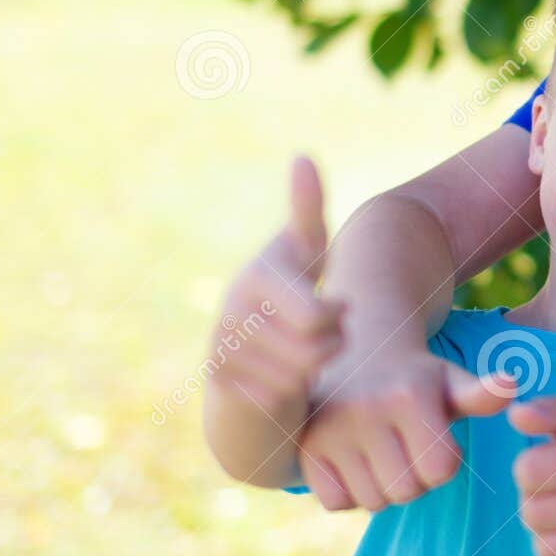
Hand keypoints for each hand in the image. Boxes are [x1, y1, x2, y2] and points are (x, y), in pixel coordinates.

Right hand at [209, 156, 346, 419]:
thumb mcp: (304, 252)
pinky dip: (288, 393)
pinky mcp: (217, 381)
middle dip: (331, 346)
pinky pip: (277, 399)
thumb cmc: (289, 293)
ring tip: (302, 352)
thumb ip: (307, 209)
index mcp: (258, 275)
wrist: (251, 347)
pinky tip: (281, 377)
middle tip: (321, 335)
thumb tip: (303, 156)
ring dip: (312, 369)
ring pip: (298, 376)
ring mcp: (219, 345)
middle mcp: (231, 309)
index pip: (317, 318)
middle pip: (315, 349)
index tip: (338, 308)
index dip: (338, 319)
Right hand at [299, 357, 511, 511]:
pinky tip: (352, 462)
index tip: (432, 438)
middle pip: (407, 491)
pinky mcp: (305, 448)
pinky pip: (336, 502)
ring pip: (373, 502)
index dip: (443, 463)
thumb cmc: (415, 380)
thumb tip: (511, 385)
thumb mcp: (450, 381)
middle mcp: (367, 409)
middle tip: (403, 447)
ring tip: (378, 453)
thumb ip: (482, 394)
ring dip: (381, 488)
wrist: (355, 358)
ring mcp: (331, 430)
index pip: (441, 470)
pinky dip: (347, 492)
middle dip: (413, 478)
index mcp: (410, 395)